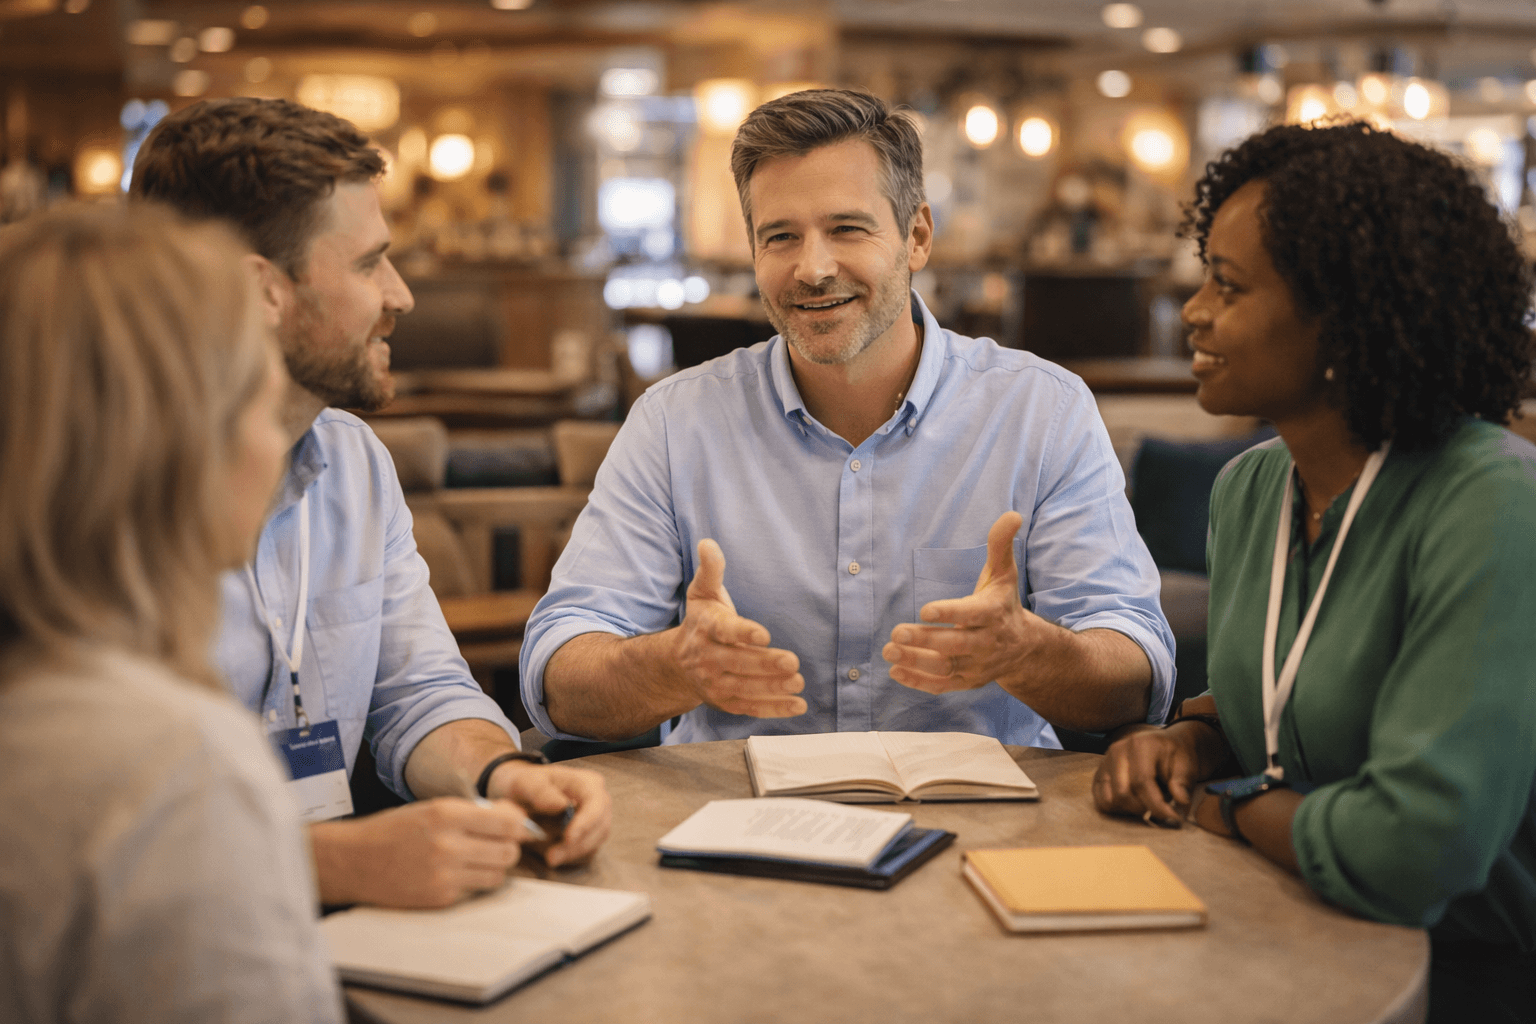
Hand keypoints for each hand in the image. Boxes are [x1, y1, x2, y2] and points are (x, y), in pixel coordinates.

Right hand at [310, 798, 529, 908]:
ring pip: (497, 875)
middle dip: (508, 847)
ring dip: (494, 867)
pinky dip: (473, 883)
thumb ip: (473, 812)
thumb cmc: (393, 830)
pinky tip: (456, 874)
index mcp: (446, 814)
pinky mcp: (440, 898)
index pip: (509, 823)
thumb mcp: (432, 808)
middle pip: (509, 852)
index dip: (519, 826)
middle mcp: (447, 845)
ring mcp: (444, 875)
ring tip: (476, 859)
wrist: (354, 860)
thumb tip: (516, 816)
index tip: (518, 827)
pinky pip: (476, 891)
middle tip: (497, 844)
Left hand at [484, 760, 612, 866]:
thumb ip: (540, 791)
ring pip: (592, 845)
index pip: (597, 805)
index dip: (586, 823)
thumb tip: (562, 806)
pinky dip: (567, 857)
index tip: (568, 838)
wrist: (522, 796)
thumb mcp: (525, 782)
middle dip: (575, 846)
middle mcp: (598, 802)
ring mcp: (595, 822)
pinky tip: (550, 853)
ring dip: (569, 853)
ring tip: (544, 853)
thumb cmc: (526, 785)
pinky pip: (584, 854)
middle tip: (551, 857)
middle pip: (599, 829)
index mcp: (588, 783)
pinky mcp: (588, 839)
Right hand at [673, 538, 805, 717]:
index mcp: (706, 629)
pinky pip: (750, 707)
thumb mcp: (702, 594)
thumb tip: (708, 543)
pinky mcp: (726, 702)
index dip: (743, 633)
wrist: (677, 664)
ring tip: (798, 682)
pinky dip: (774, 710)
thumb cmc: (701, 622)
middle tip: (792, 662)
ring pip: (745, 688)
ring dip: (772, 688)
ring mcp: (715, 683)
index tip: (764, 634)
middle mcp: (708, 658)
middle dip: (765, 664)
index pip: (725, 631)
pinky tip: (798, 706)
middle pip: (738, 663)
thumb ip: (710, 570)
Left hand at [883, 511, 1040, 693]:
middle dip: (925, 640)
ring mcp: (976, 666)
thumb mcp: (1004, 574)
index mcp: (993, 614)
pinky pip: (942, 686)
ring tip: (888, 651)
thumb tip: (1011, 514)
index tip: (925, 610)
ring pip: (945, 668)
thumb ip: (1000, 545)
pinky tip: (896, 671)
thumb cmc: (1003, 603)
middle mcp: (986, 643)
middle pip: (955, 644)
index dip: (950, 613)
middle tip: (896, 632)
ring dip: (915, 662)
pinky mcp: (966, 681)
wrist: (1023, 648)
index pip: (972, 614)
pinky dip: (918, 682)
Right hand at [1092, 724, 1207, 825]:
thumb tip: (1181, 802)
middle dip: (1144, 809)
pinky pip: (1101, 801)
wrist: (1164, 745)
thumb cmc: (1175, 756)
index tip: (1173, 818)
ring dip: (1130, 810)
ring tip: (1148, 805)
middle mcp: (1117, 751)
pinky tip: (1134, 805)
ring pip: (1110, 800)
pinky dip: (1118, 809)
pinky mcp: (1099, 775)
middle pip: (1123, 794)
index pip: (1142, 782)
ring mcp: (1105, 762)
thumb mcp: (1187, 765)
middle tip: (1162, 810)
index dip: (1157, 805)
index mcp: (1140, 744)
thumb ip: (1183, 783)